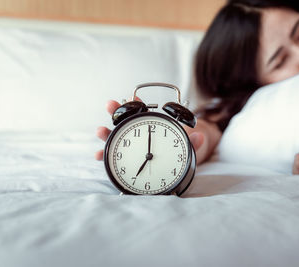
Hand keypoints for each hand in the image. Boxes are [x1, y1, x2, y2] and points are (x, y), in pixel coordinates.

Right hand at [95, 100, 221, 165]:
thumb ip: (192, 143)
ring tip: (100, 130)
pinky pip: (112, 158)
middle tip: (110, 105)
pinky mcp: (123, 161)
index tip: (131, 97)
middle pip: (124, 120)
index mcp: (152, 126)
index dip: (136, 102)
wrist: (173, 172)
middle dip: (115, 111)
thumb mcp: (185, 148)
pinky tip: (98, 155)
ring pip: (114, 137)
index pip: (143, 111)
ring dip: (106, 133)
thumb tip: (200, 136)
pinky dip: (104, 156)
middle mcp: (137, 134)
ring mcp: (128, 147)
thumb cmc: (177, 155)